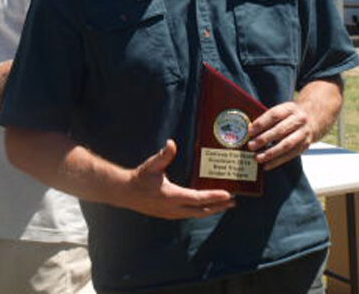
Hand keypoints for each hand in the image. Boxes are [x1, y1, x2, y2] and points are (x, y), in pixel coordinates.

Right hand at [120, 140, 234, 218]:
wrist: (125, 193)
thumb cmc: (139, 178)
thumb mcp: (151, 165)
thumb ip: (163, 155)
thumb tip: (171, 143)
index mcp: (171, 196)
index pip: (197, 198)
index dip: (214, 197)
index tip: (228, 195)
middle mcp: (173, 208)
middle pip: (201, 211)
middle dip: (218, 207)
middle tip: (233, 201)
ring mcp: (171, 214)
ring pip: (196, 215)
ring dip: (211, 210)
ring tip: (224, 205)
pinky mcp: (169, 215)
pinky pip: (189, 215)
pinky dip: (201, 211)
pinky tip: (206, 207)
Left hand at [248, 101, 314, 170]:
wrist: (314, 118)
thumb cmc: (291, 115)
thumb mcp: (283, 110)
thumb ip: (269, 119)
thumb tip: (251, 132)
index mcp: (290, 108)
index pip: (274, 115)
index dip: (261, 123)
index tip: (250, 131)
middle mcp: (299, 120)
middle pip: (280, 131)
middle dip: (263, 139)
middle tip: (251, 146)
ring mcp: (304, 133)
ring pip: (286, 145)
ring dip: (270, 153)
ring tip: (257, 157)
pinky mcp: (305, 145)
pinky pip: (290, 155)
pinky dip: (277, 161)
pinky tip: (267, 165)